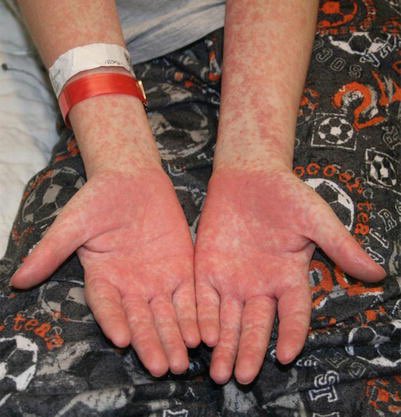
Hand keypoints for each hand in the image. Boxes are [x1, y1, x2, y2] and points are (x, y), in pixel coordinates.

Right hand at [10, 166, 199, 376]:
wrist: (133, 177)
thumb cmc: (99, 198)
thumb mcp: (73, 224)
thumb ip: (51, 251)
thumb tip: (17, 279)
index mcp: (103, 278)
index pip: (107, 306)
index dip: (113, 321)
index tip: (122, 338)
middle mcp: (130, 285)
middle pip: (140, 319)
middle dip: (151, 343)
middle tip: (161, 367)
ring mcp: (157, 279)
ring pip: (166, 314)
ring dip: (175, 336)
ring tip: (182, 361)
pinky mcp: (180, 268)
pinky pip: (188, 294)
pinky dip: (194, 313)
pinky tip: (200, 332)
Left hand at [194, 167, 385, 384]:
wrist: (248, 174)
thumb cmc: (286, 194)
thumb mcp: (316, 219)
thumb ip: (341, 247)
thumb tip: (379, 275)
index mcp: (289, 277)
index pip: (293, 313)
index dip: (293, 334)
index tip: (287, 355)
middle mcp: (260, 285)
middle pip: (257, 325)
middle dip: (250, 351)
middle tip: (242, 378)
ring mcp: (232, 278)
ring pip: (229, 319)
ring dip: (225, 345)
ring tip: (221, 374)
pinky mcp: (207, 268)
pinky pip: (204, 297)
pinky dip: (204, 317)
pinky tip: (204, 336)